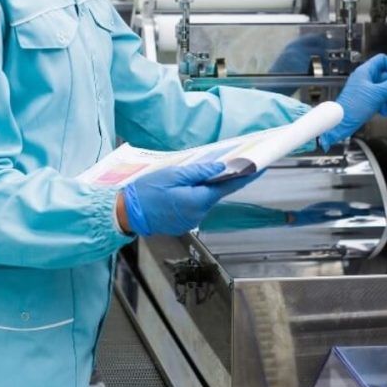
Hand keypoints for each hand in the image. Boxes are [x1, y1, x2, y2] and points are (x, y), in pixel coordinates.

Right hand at [120, 162, 261, 235]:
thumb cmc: (146, 192)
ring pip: (205, 200)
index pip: (228, 186)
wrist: (126, 213)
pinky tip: (189, 187)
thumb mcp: (172, 174)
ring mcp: (190, 221)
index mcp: (197, 200)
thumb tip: (221, 168)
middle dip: (225, 179)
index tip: (260, 166)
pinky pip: (195, 206)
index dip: (246, 175)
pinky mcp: (183, 223)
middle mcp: (198, 214)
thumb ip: (199, 172)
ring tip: (205, 172)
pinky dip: (196, 196)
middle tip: (236, 164)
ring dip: (207, 187)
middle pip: (217, 193)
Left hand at [320, 54, 386, 150]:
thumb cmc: (352, 108)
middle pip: (386, 78)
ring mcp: (364, 90)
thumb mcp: (378, 94)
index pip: (383, 61)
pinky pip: (379, 99)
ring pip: (384, 90)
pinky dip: (385, 105)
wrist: (340, 124)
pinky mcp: (364, 101)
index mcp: (365, 72)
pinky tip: (386, 112)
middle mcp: (364, 79)